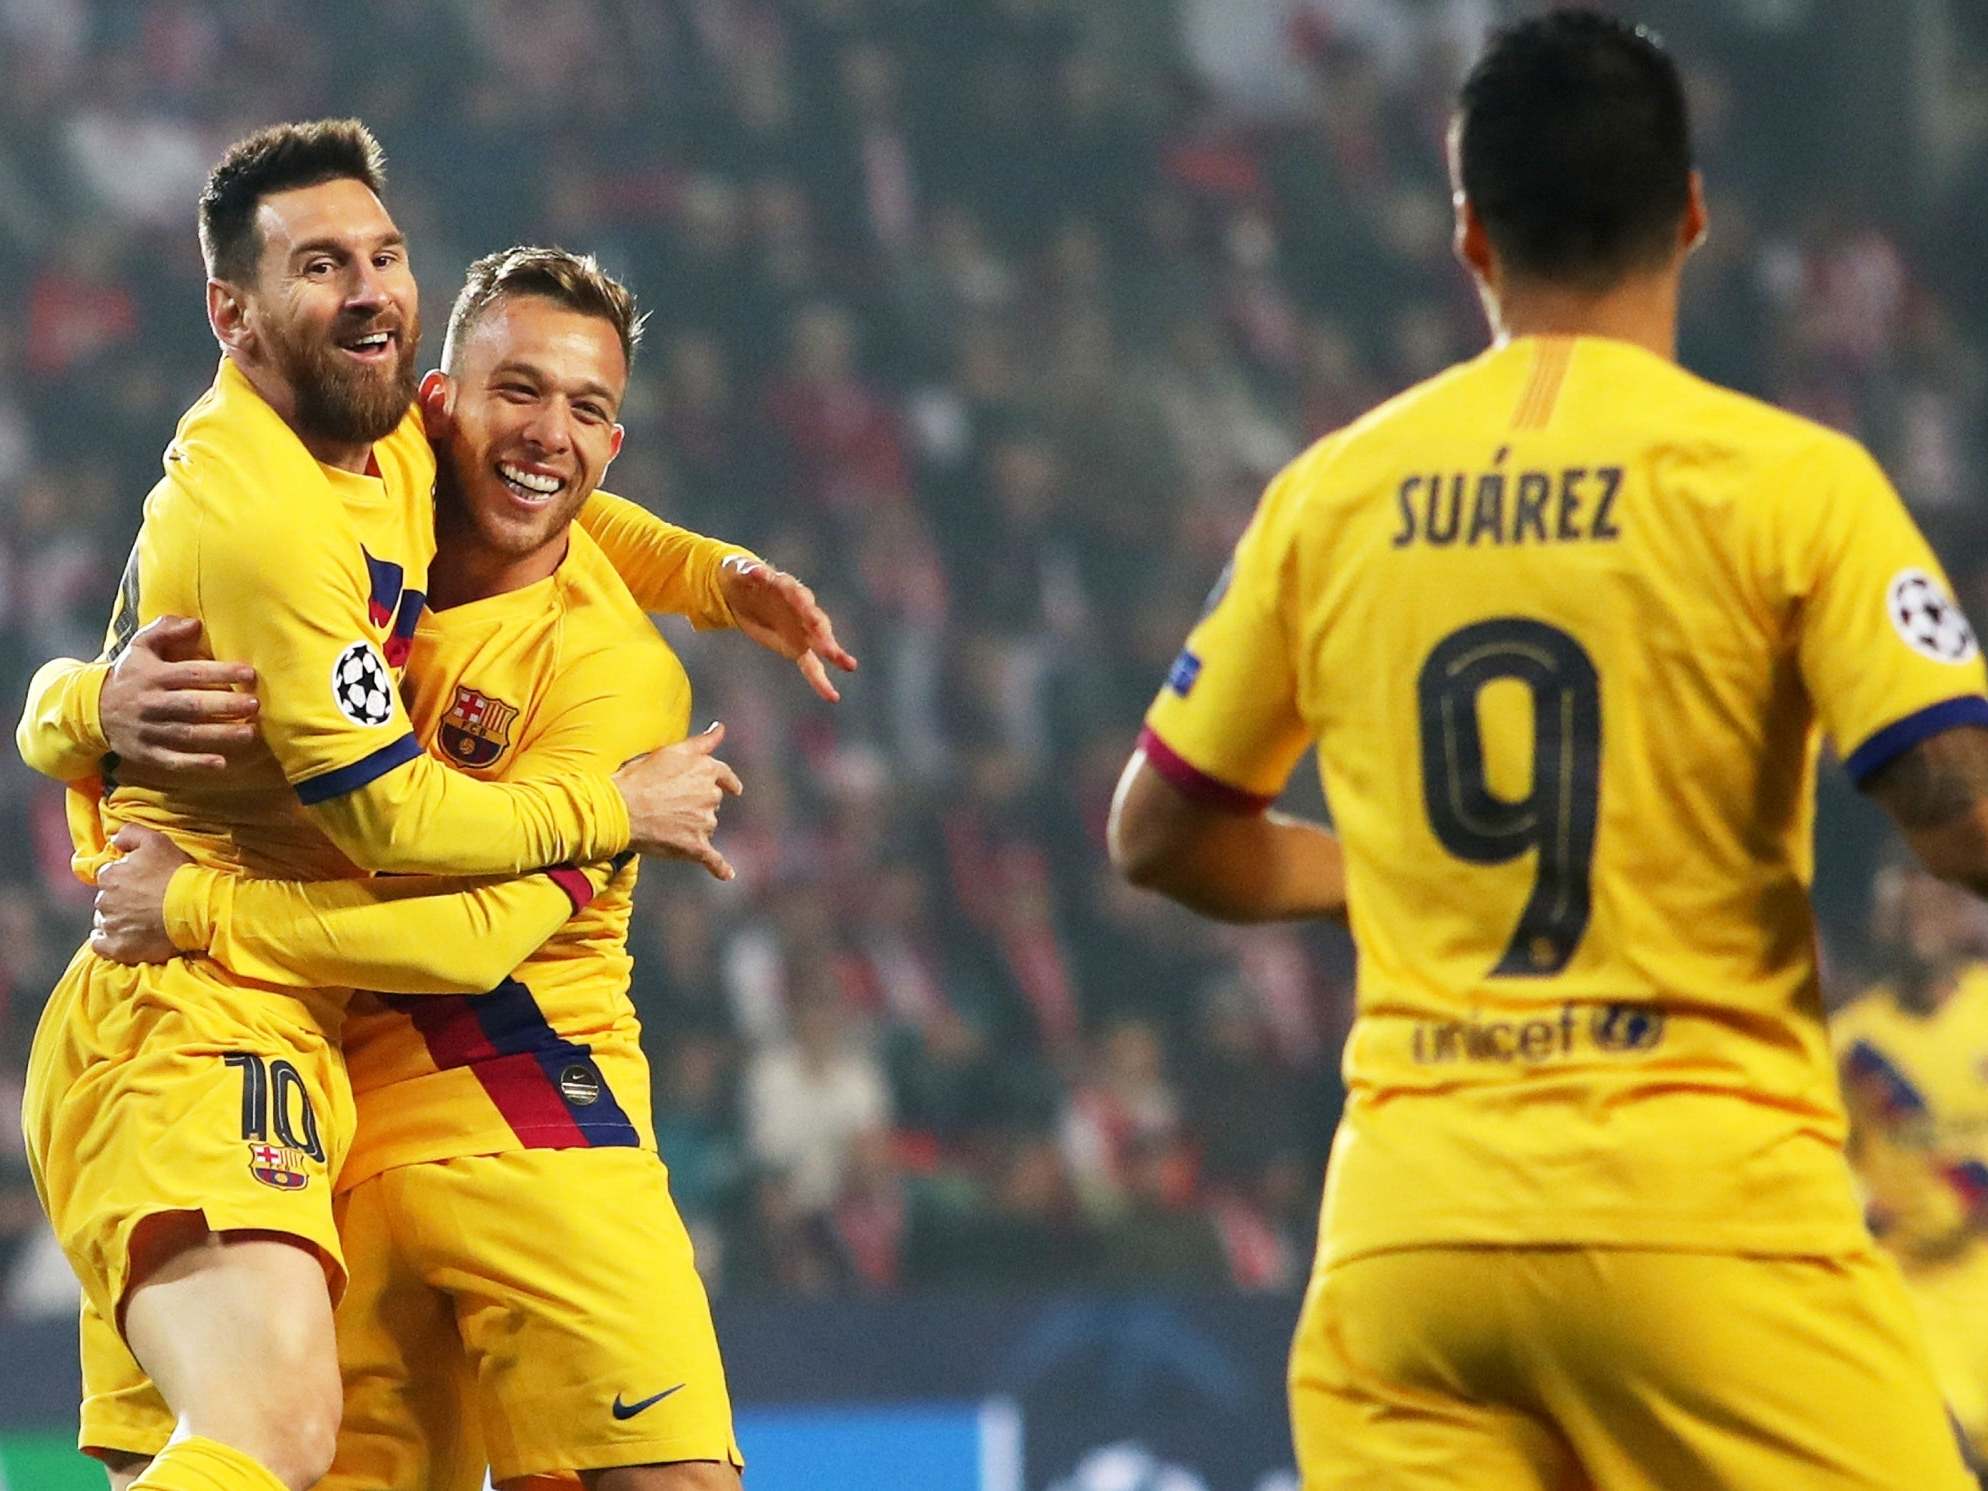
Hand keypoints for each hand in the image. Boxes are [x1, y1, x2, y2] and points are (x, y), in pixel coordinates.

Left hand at [92, 824, 193, 963]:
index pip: (108, 877)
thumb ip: (129, 833)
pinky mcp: (119, 948)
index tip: (141, 883)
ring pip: (104, 922)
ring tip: (140, 920)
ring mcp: (111, 926)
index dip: (125, 879)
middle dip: (120, 900)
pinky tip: (121, 938)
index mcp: (110, 876)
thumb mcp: (157, 841)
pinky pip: (101, 946)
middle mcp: (104, 901)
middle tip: (144, 902)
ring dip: (117, 920)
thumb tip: (114, 839)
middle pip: (105, 900)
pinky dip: (107, 942)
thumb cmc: (177, 873)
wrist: (196, 906)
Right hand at [101, 616, 258, 773]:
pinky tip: (221, 763)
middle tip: (254, 705)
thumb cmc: (129, 675)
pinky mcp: (145, 753)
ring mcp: (148, 731)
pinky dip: (196, 763)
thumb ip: (165, 630)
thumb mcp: (140, 647)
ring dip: (220, 735)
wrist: (91, 710)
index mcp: (152, 676)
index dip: (221, 673)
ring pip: (187, 734)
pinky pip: (172, 760)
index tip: (249, 674)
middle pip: (192, 705)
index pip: (191, 673)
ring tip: (250, 733)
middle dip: (225, 705)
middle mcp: (150, 704)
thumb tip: (195, 623)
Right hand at [611, 722, 743, 878]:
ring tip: (667, 824)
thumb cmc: (639, 776)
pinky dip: (720, 868)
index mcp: (706, 769)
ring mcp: (704, 822)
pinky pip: (712, 859)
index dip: (728, 782)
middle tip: (671, 804)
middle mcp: (710, 795)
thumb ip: (702, 742)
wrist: (620, 808)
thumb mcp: (671, 751)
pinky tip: (727, 875)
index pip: (724, 775)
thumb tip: (721, 728)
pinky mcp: (695, 846)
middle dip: (699, 804)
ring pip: (707, 826)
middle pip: (713, 802)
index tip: (733, 788)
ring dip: (694, 827)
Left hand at [720, 558, 857, 702]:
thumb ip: (747, 572)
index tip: (805, 606)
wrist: (742, 592)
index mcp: (788, 588)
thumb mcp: (737, 570)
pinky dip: (821, 681)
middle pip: (816, 620)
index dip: (801, 602)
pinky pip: (811, 666)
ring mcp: (801, 629)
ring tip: (849, 665)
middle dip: (823, 633)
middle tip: (829, 646)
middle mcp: (801, 608)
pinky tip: (832, 696)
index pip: (798, 595)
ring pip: (821, 643)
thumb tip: (753, 571)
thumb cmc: (741, 577)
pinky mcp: (797, 647)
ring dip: (833, 654)